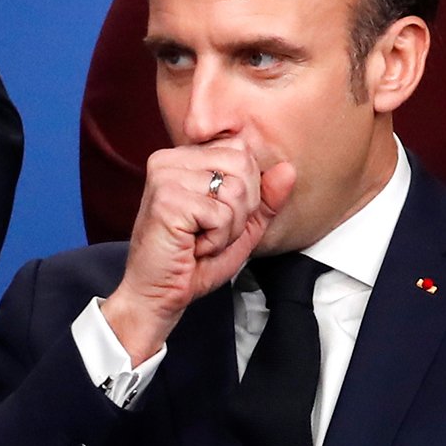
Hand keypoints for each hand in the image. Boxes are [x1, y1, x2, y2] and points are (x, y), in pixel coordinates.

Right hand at [103, 141, 296, 361]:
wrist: (158, 294)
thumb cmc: (194, 262)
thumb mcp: (241, 227)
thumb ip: (265, 198)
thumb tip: (288, 169)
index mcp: (184, 157)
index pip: (241, 150)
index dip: (246, 191)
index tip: (216, 216)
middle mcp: (169, 159)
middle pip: (242, 164)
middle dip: (241, 209)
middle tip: (210, 231)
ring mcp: (165, 177)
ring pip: (235, 190)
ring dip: (228, 228)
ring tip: (201, 239)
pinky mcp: (167, 200)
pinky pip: (220, 214)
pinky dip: (216, 239)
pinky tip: (193, 246)